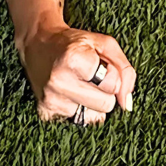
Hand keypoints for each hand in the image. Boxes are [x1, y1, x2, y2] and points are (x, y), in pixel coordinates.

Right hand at [20, 24, 135, 124]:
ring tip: (80, 84)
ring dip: (93, 103)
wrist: (38, 43)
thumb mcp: (103, 43)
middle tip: (91, 76)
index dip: (111, 74)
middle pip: (105, 105)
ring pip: (94, 117)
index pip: (111, 84)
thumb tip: (126, 104)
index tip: (99, 64)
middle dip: (105, 91)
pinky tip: (70, 93)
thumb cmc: (74, 43)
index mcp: (73, 58)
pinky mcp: (45, 113)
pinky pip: (80, 122)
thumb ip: (124, 69)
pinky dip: (80, 109)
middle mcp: (59, 81)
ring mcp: (51, 100)